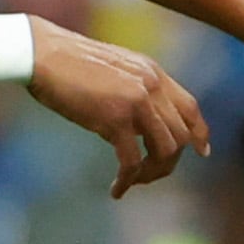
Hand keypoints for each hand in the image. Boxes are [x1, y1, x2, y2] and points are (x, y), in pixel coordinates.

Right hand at [26, 20, 210, 197]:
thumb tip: (139, 123)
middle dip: (168, 162)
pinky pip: (132, 162)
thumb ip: (133, 89)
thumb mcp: (112, 70)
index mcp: (152, 72)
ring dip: (151, 173)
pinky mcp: (115, 119)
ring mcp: (136, 101)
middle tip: (146, 175)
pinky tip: (116, 190)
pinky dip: (127, 181)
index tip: (202, 152)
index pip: (190, 106)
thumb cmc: (66, 64)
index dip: (200, 132)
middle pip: (180, 136)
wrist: (41, 54)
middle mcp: (151, 85)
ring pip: (165, 151)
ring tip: (132, 181)